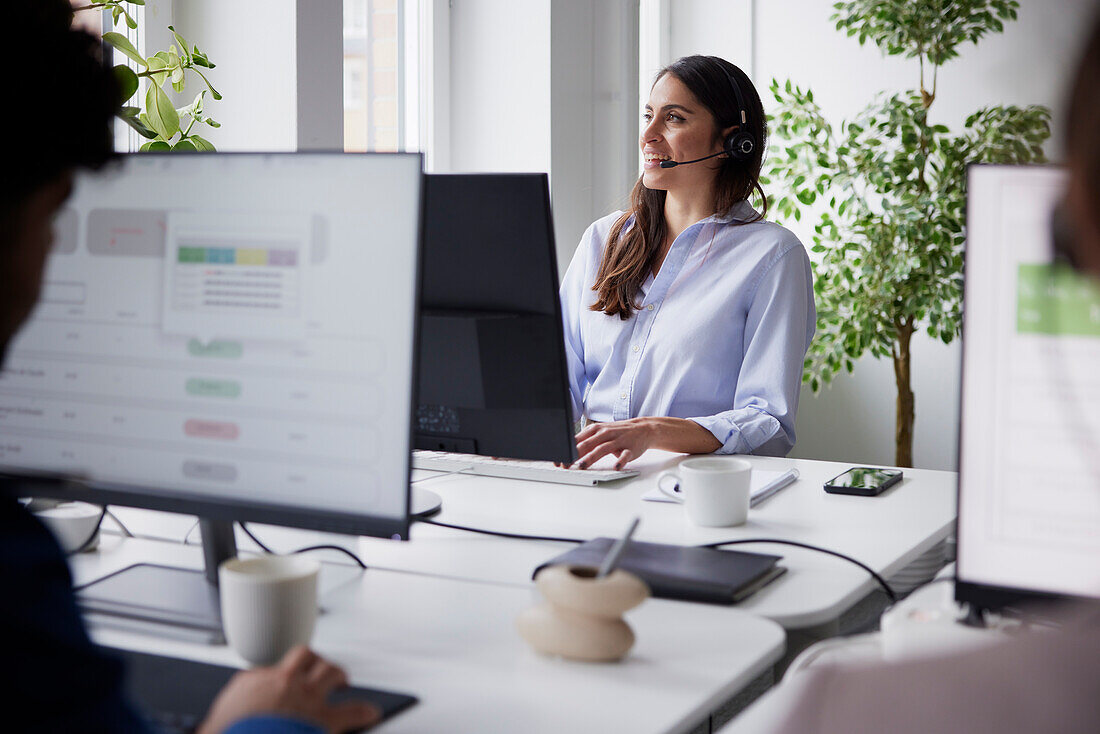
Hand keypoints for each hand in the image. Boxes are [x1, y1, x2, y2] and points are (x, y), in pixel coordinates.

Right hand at [197, 646, 380, 733]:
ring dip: (339, 675)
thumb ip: (230, 707)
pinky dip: (363, 711)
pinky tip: (371, 712)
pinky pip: (352, 710)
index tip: (283, 681)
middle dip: (314, 660)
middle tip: (319, 667)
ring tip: (342, 680)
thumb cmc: (228, 733)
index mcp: (255, 682)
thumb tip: (225, 712)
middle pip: (305, 656)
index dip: (279, 676)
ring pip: (330, 672)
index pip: (270, 669)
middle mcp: (284, 682)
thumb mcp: (217, 717)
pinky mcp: (323, 719)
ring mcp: (306, 698)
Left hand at [573, 417, 721, 469]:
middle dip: (573, 455)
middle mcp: (605, 434)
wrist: (644, 428)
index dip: (566, 450)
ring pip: (602, 449)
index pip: (577, 440)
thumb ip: (586, 442)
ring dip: (590, 458)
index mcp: (595, 430)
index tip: (557, 460)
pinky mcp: (630, 448)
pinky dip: (620, 461)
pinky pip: (625, 455)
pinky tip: (616, 467)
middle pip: (586, 444)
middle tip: (564, 465)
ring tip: (581, 466)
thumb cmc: (618, 433)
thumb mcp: (600, 434)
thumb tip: (567, 453)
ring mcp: (618, 440)